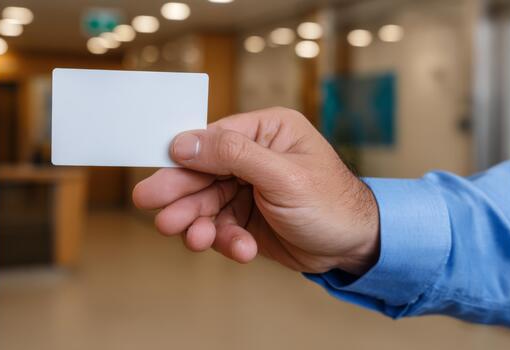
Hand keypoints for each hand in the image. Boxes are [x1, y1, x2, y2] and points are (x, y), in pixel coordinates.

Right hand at [132, 107, 379, 274]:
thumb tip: (185, 143)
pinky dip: (225, 240)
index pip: (213, 138)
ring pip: (207, 203)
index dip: (182, 158)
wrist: (356, 247)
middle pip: (203, 172)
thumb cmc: (332, 203)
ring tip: (195, 240)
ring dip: (199, 223)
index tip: (157, 174)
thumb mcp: (283, 175)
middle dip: (181, 194)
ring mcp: (248, 188)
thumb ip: (233, 155)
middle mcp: (253, 157)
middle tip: (153, 209)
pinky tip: (240, 250)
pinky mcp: (246, 218)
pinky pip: (222, 226)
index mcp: (266, 131)